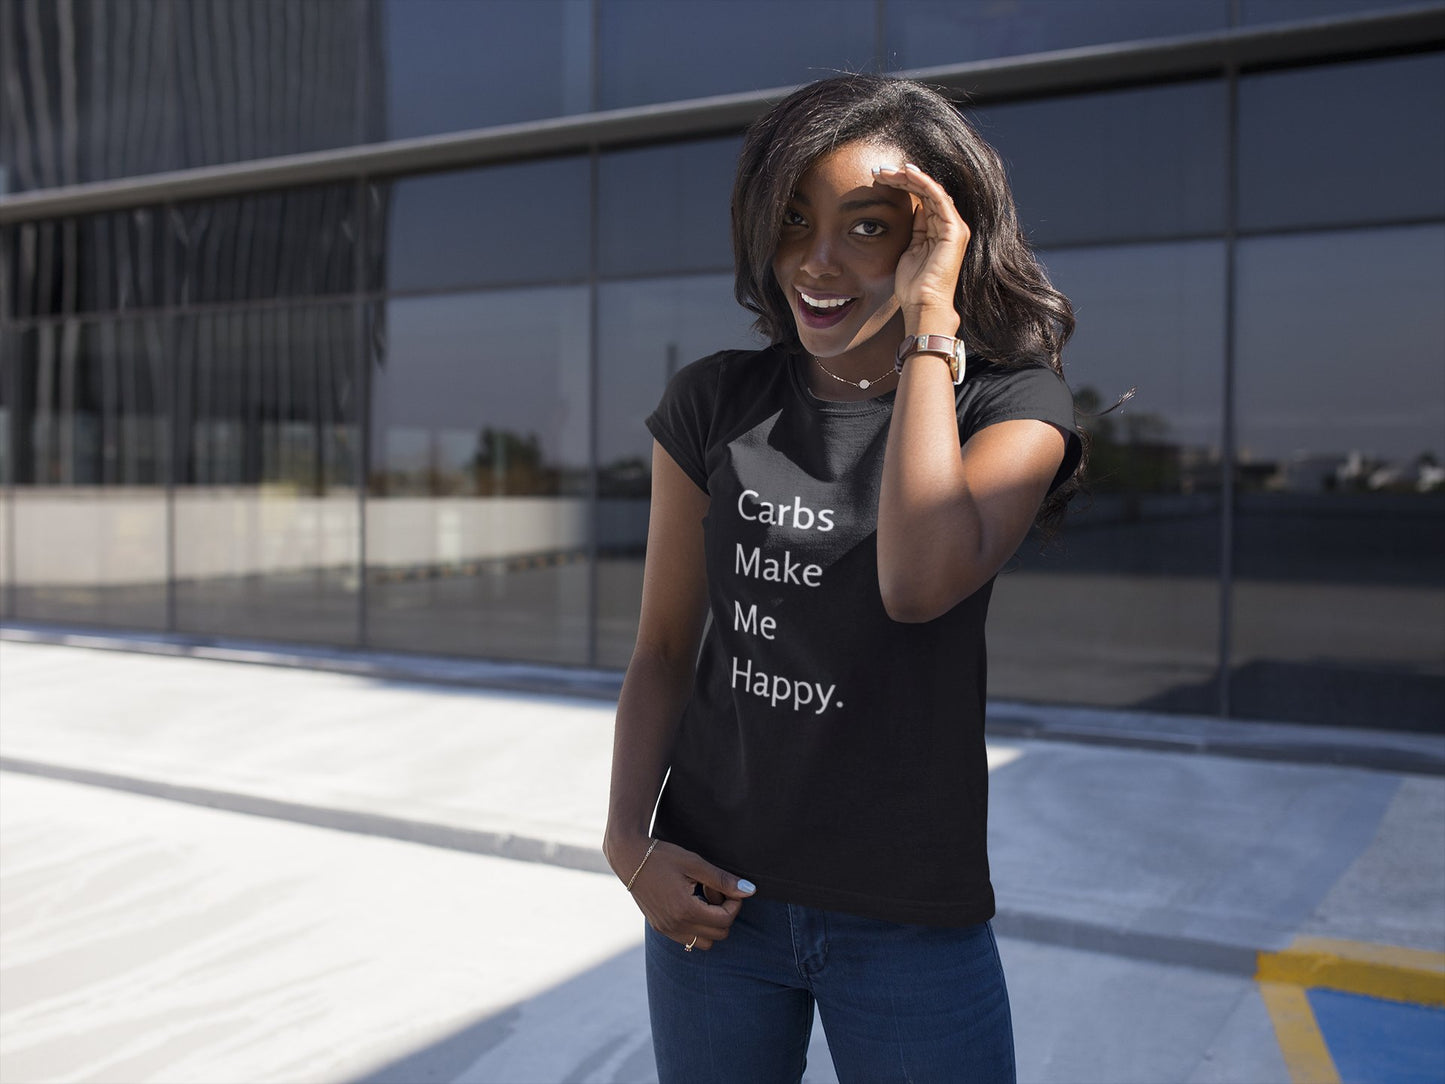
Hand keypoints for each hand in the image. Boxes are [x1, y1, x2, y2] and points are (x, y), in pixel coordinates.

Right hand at [612, 836, 755, 950]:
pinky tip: (690, 904)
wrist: (630, 858)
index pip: (725, 921)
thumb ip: (723, 880)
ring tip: (702, 900)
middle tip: (713, 891)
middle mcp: (675, 925)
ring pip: (704, 943)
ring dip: (710, 925)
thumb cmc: (664, 857)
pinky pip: (687, 940)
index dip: (734, 904)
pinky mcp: (659, 928)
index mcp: (685, 910)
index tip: (728, 887)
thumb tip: (750, 891)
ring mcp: (666, 929)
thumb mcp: (695, 864)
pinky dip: (696, 928)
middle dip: (723, 914)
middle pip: (718, 935)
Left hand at [873, 163, 968, 335]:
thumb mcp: (909, 250)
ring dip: (908, 177)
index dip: (902, 185)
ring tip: (887, 170)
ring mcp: (954, 227)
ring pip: (931, 189)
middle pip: (926, 190)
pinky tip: (905, 174)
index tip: (878, 178)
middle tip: (878, 169)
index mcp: (939, 230)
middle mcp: (949, 225)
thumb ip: (914, 230)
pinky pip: (938, 197)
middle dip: (902, 177)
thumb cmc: (913, 285)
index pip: (922, 197)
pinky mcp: (953, 230)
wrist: (922, 304)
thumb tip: (913, 210)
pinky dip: (922, 183)